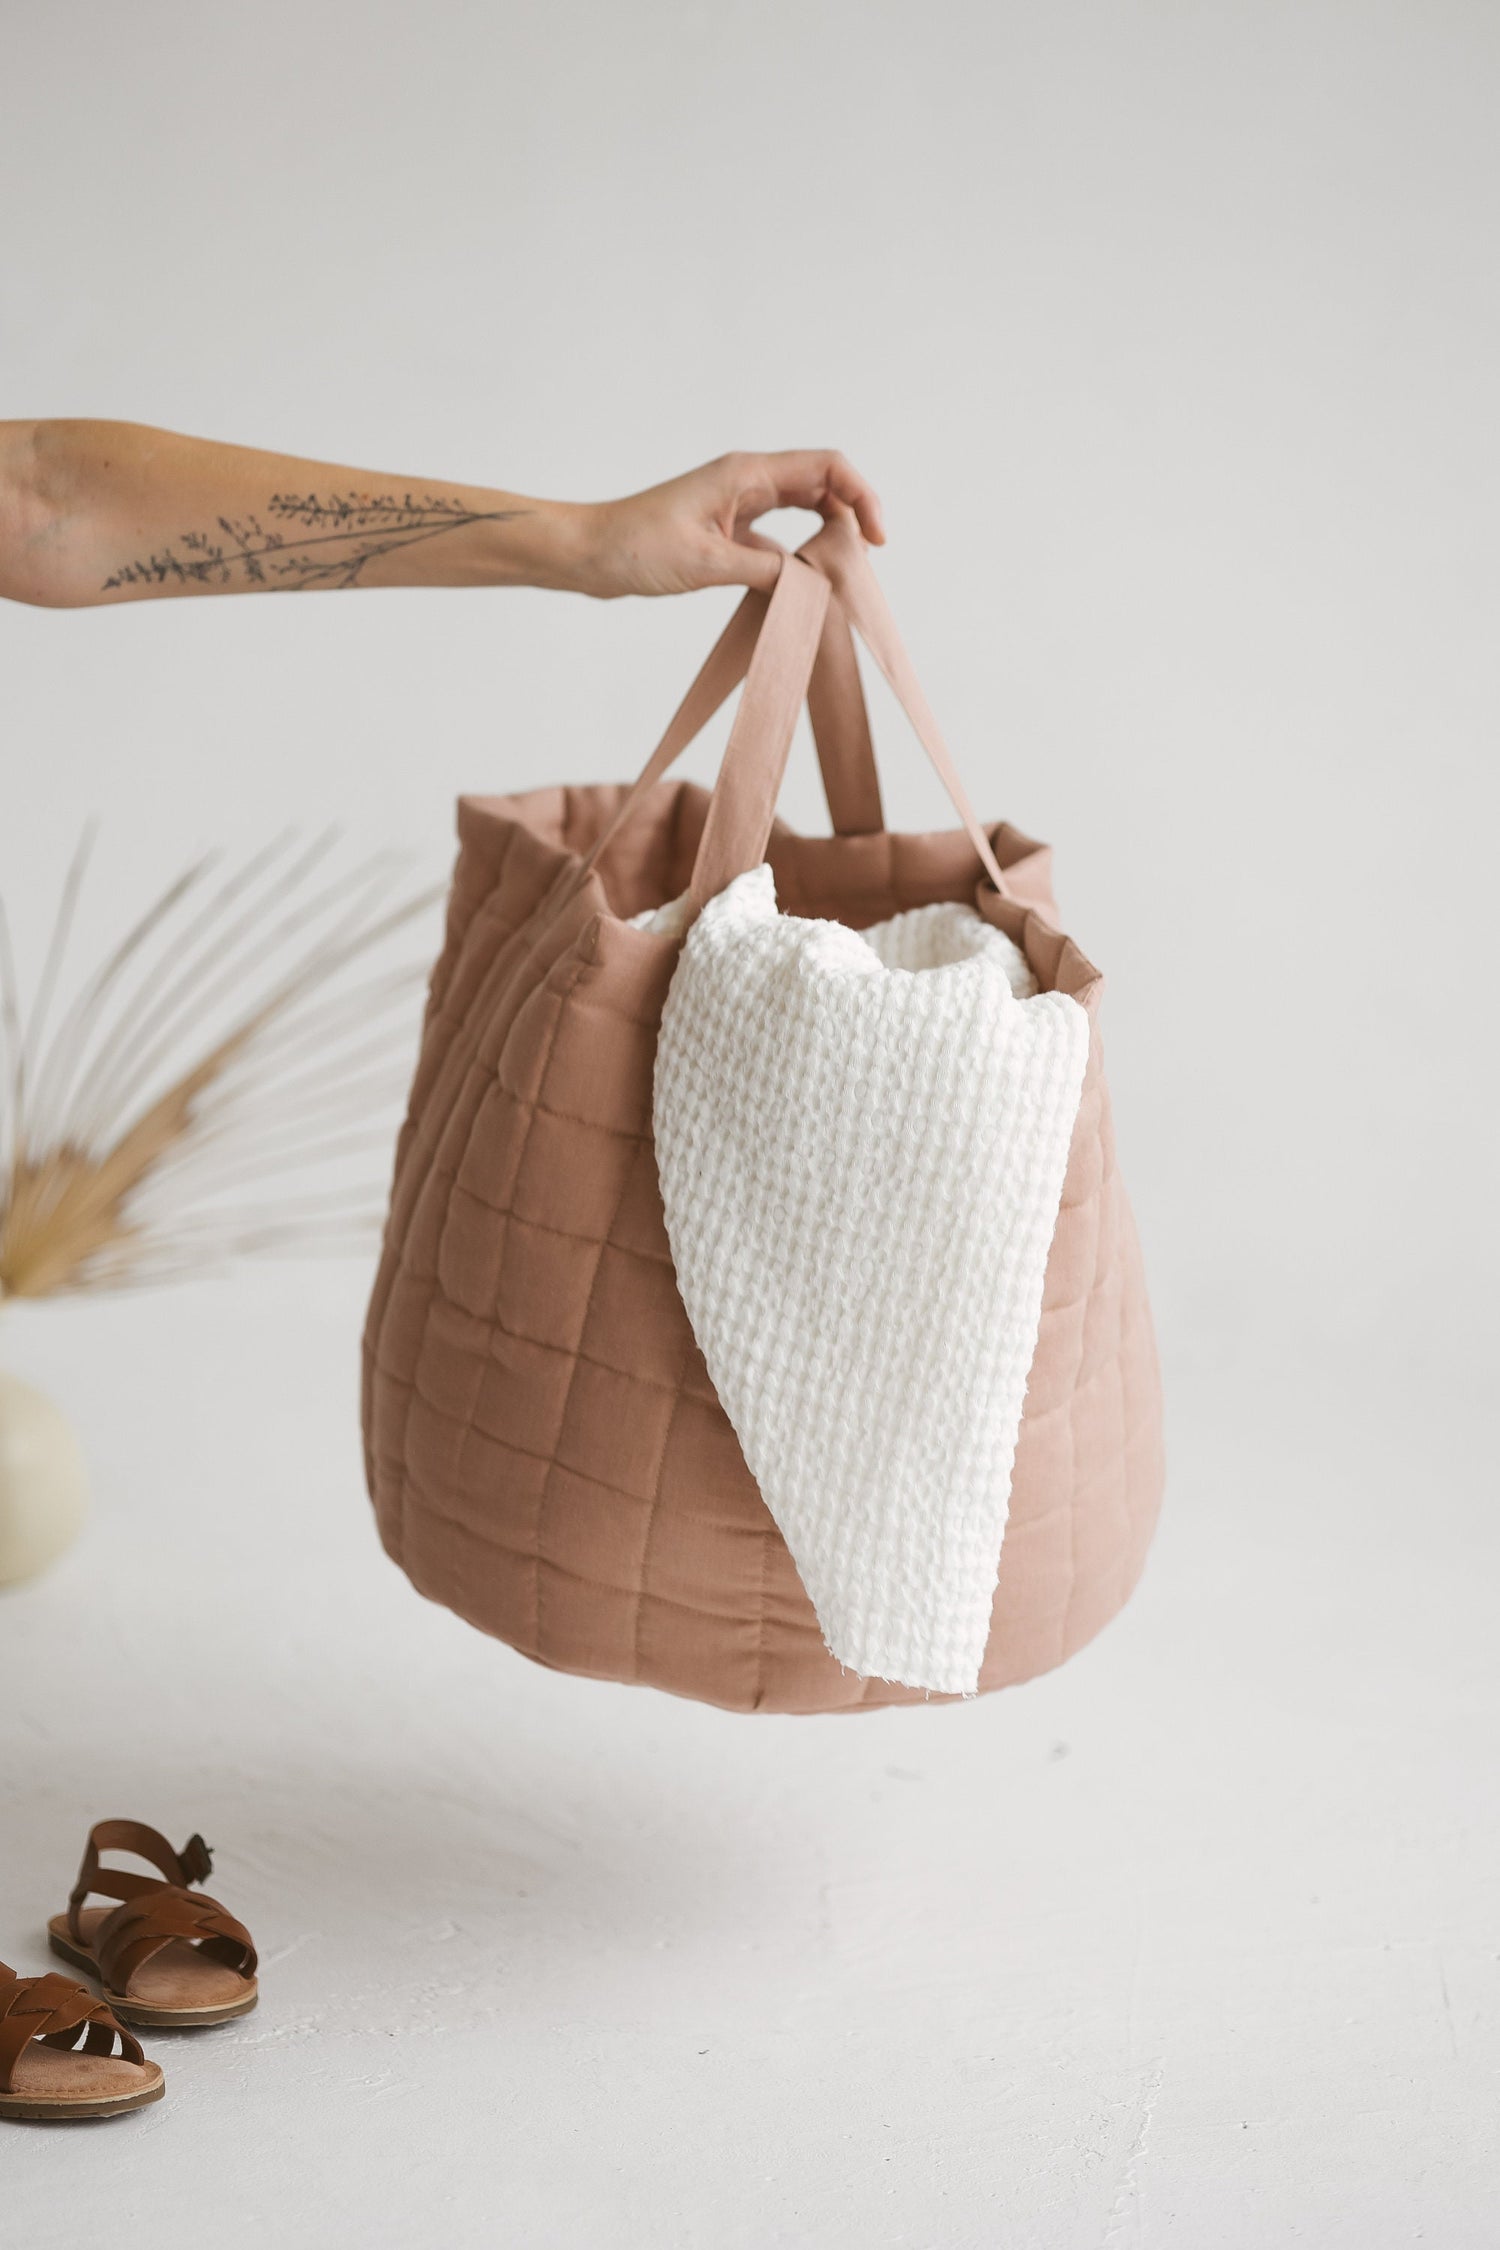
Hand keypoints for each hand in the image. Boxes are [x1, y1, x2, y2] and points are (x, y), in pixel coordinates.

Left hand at [572, 450, 884, 598]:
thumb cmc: (635, 546)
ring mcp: (738, 505)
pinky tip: (800, 589)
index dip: (862, 497)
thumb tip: (813, 584)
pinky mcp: (728, 531)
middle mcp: (747, 482)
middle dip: (853, 517)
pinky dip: (796, 560)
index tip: (877, 539)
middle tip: (864, 562)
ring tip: (841, 575)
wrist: (590, 554)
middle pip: (823, 486)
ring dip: (827, 538)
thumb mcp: (707, 563)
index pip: (827, 468)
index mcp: (746, 473)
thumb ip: (765, 571)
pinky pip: (777, 540)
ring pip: (803, 512)